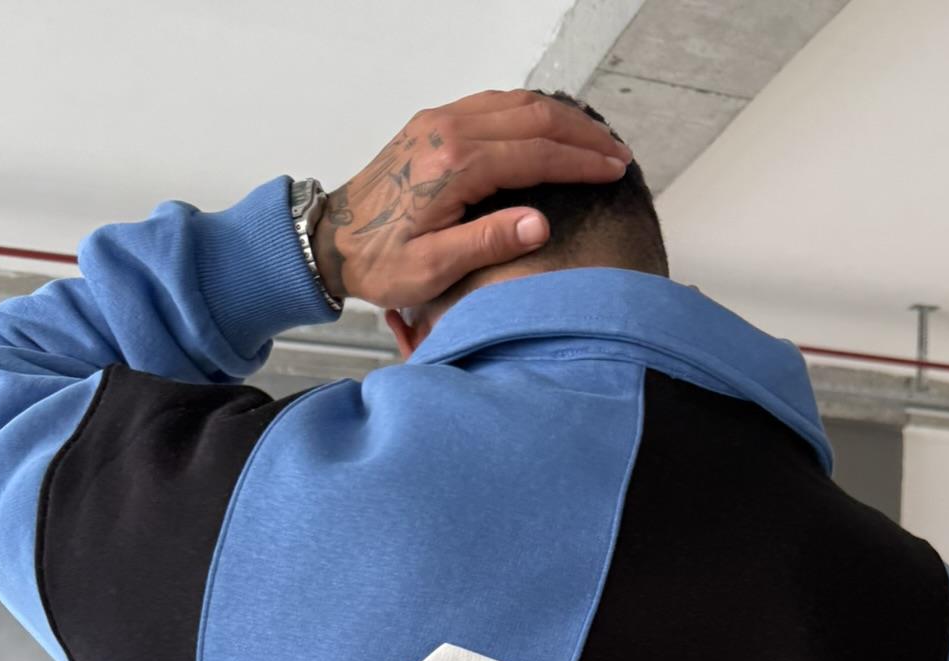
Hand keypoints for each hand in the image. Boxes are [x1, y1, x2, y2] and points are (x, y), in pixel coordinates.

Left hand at [313, 90, 629, 311]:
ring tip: (593, 140)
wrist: (331, 240)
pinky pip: (493, 105)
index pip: (535, 153)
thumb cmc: (379, 261)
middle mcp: (449, 131)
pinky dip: (530, 112)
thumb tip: (540, 223)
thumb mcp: (434, 268)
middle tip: (617, 154)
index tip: (615, 171)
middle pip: (533, 117)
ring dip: (559, 119)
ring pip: (515, 104)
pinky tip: (548, 127)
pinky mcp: (433, 125)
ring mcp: (440, 122)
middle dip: (581, 134)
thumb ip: (488, 242)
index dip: (581, 163)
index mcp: (454, 166)